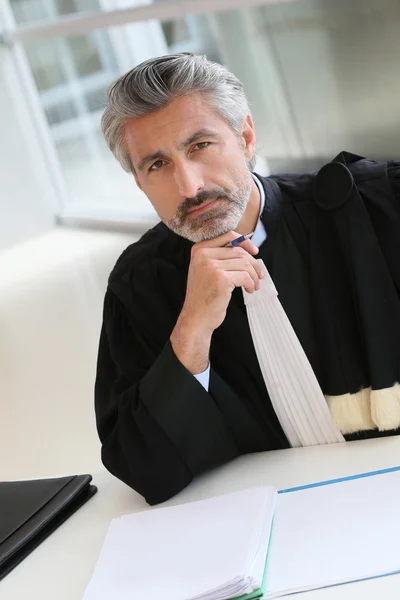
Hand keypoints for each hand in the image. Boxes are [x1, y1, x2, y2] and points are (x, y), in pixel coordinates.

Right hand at [170, 231, 262, 373]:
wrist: (196, 318)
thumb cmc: (204, 296)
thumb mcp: (206, 270)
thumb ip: (220, 256)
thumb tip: (247, 249)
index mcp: (199, 249)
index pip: (228, 235)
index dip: (245, 242)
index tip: (255, 252)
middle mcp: (203, 255)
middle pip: (239, 251)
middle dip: (253, 263)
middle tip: (259, 276)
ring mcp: (211, 266)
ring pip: (244, 263)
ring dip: (254, 276)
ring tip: (254, 285)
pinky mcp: (221, 279)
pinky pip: (245, 276)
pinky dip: (251, 283)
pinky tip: (249, 290)